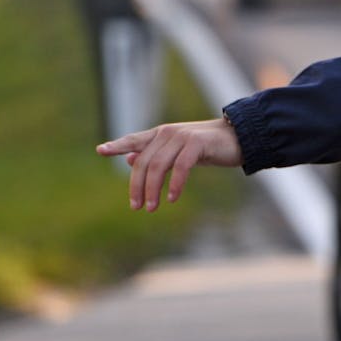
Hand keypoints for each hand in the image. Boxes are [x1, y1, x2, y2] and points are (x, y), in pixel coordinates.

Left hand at [97, 118, 241, 211]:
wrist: (240, 138)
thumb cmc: (209, 147)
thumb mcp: (179, 151)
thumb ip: (156, 155)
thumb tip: (129, 159)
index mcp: (162, 134)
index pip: (134, 139)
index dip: (117, 145)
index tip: (100, 150)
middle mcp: (168, 133)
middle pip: (143, 161)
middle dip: (137, 186)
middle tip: (136, 206)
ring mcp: (182, 136)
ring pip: (158, 165)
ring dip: (152, 189)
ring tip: (151, 207)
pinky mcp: (197, 143)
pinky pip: (180, 167)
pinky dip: (175, 184)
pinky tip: (173, 198)